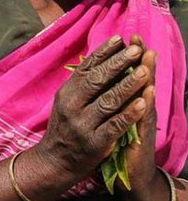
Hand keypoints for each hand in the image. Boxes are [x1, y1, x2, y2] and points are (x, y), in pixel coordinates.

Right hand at [33, 35, 148, 182]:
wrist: (55, 161)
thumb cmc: (65, 128)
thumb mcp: (66, 102)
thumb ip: (81, 84)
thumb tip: (101, 59)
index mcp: (66, 93)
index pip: (86, 67)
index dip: (103, 52)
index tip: (120, 38)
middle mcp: (72, 106)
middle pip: (97, 80)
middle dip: (118, 63)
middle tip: (136, 50)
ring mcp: (83, 124)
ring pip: (108, 101)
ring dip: (128, 85)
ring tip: (145, 71)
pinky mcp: (94, 142)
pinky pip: (115, 125)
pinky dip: (129, 114)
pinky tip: (143, 103)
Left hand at [118, 34, 158, 197]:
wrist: (131, 177)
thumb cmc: (117, 142)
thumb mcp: (112, 116)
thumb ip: (112, 96)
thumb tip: (103, 74)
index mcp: (129, 102)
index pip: (130, 74)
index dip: (128, 57)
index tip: (126, 36)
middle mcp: (139, 109)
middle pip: (140, 79)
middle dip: (138, 59)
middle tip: (138, 40)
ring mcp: (141, 123)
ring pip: (144, 96)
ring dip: (146, 76)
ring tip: (148, 57)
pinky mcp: (140, 140)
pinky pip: (141, 122)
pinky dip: (143, 108)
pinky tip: (146, 96)